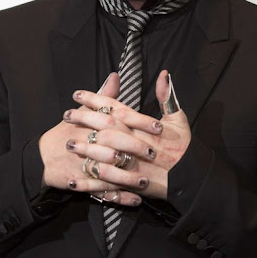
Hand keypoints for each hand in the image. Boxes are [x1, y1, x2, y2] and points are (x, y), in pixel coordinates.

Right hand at [38, 73, 149, 205]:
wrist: (42, 157)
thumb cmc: (67, 132)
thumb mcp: (83, 112)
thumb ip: (103, 97)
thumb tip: (116, 76)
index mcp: (90, 123)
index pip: (117, 118)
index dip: (139, 122)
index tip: (158, 126)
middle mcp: (86, 141)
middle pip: (112, 143)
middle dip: (134, 148)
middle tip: (154, 153)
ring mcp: (82, 164)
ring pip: (107, 170)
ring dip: (127, 177)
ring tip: (146, 181)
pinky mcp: (80, 183)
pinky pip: (101, 192)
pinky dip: (118, 197)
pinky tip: (135, 200)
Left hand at [64, 70, 190, 199]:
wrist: (190, 177)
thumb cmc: (184, 147)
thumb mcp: (178, 118)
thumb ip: (167, 96)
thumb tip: (164, 74)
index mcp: (143, 125)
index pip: (114, 108)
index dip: (95, 99)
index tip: (77, 94)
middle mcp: (134, 142)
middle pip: (104, 128)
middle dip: (83, 120)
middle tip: (66, 114)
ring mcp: (130, 163)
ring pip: (102, 154)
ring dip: (84, 149)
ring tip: (68, 144)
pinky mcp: (129, 183)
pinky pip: (105, 183)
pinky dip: (89, 183)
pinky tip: (74, 180)